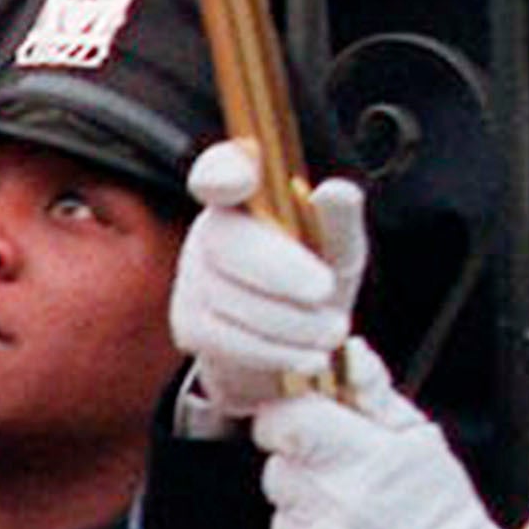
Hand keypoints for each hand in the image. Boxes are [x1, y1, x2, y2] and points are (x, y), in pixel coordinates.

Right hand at [171, 142, 367, 412]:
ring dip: (289, 320)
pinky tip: (311, 358)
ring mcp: (193, 277)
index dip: (223, 171)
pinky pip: (224, 339)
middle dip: (279, 269)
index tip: (240, 180)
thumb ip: (340, 221)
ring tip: (333, 332)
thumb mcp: (340, 250)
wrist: (299, 343)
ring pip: (229, 297)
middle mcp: (211, 230)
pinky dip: (273, 351)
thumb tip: (336, 191)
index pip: (221, 170)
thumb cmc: (318, 278)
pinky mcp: (188, 325)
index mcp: (248, 197)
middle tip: (326, 290)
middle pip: (227, 241)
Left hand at [255, 376, 497, 528]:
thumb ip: (374, 393)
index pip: (280, 419)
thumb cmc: (442, 513)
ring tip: (353, 522)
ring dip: (306, 515)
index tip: (309, 427)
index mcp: (351, 454)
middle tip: (346, 481)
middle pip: (277, 468)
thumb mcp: (420, 439)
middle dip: (302, 470)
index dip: (289, 419)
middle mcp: (324, 498)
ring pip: (281, 516)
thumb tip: (348, 352)